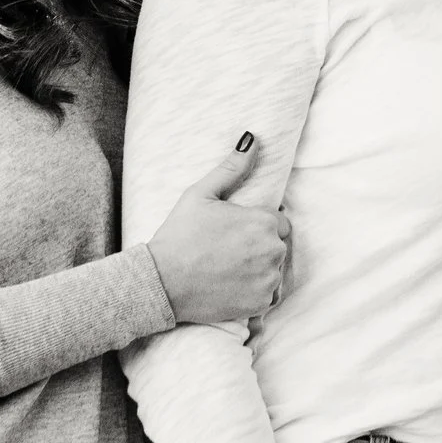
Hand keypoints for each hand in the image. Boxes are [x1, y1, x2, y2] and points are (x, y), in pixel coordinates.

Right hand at [147, 133, 291, 324]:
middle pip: (279, 246)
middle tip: (229, 251)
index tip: (235, 233)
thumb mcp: (201, 194)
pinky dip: (256, 291)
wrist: (162, 282)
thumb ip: (232, 168)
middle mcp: (273, 251)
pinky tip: (233, 285)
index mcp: (264, 222)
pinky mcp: (261, 304)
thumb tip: (252, 139)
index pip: (279, 222)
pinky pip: (270, 295)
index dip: (257, 226)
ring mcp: (269, 280)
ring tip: (230, 269)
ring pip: (275, 270)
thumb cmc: (180, 235)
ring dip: (261, 269)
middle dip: (261, 247)